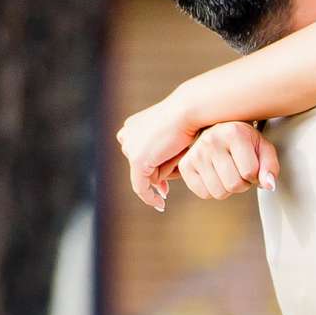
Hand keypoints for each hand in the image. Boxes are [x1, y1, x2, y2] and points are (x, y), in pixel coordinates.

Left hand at [117, 95, 197, 209]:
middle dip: (154, 178)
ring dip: (161, 178)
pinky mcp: (137, 161)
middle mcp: (127, 134)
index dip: (151, 169)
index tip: (162, 185)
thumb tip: (161, 169)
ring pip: (144, 174)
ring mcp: (131, 148)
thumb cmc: (189, 118)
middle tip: (165, 192)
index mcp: (132, 126)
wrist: (188, 111)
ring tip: (173, 173)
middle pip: (140, 165)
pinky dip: (149, 197)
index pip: (139, 154)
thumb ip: (163, 150)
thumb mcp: (173, 133)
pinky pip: (140, 187)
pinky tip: (159, 203)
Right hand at [176, 123, 278, 201]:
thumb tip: (269, 185)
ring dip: (227, 189)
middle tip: (239, 171)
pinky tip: (215, 175)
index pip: (250, 172)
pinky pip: (204, 194)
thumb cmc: (244, 141)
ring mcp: (196, 153)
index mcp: (233, 133)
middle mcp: (211, 141)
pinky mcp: (185, 166)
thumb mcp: (263, 148)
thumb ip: (270, 166)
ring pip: (219, 193)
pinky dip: (212, 190)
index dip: (255, 176)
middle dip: (242, 184)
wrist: (219, 130)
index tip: (251, 166)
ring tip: (228, 173)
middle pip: (234, 185)